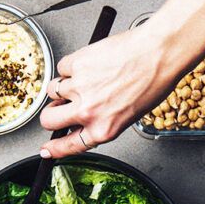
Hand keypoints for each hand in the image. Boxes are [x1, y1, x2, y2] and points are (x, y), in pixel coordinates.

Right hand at [39, 25, 178, 156]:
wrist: (158, 53)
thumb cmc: (153, 82)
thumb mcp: (128, 115)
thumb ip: (102, 122)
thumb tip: (83, 122)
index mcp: (103, 129)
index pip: (69, 145)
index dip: (54, 149)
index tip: (46, 150)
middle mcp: (88, 112)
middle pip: (48, 120)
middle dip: (50, 116)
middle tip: (58, 108)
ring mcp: (79, 87)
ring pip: (52, 92)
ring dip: (62, 88)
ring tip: (83, 79)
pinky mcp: (76, 64)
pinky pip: (62, 68)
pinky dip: (71, 67)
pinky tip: (89, 64)